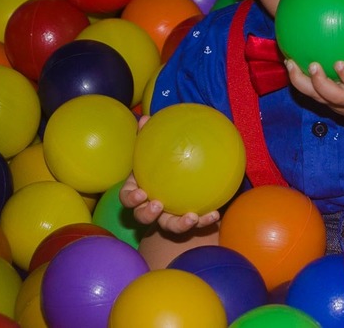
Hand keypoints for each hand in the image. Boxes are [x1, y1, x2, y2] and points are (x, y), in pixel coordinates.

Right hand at [119, 115, 221, 233]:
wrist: (181, 180)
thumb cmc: (162, 163)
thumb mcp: (154, 149)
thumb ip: (149, 135)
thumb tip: (146, 118)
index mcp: (138, 190)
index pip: (128, 197)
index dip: (131, 199)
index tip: (141, 193)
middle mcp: (150, 207)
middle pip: (142, 216)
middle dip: (148, 214)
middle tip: (158, 205)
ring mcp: (167, 217)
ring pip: (169, 226)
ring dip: (178, 224)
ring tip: (191, 217)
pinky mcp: (185, 221)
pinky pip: (195, 223)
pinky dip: (204, 220)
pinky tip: (215, 214)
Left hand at [285, 35, 343, 121]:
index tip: (339, 63)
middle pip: (334, 97)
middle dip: (321, 84)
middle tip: (313, 65)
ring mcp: (338, 103)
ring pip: (317, 97)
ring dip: (302, 83)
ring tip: (290, 63)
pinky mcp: (328, 102)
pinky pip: (311, 92)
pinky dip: (299, 80)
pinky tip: (289, 62)